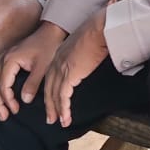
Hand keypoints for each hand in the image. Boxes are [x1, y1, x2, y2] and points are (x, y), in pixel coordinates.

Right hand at [0, 22, 66, 119]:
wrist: (50, 32)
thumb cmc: (48, 48)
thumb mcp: (43, 67)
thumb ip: (33, 83)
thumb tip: (24, 101)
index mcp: (10, 60)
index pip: (3, 85)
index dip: (7, 100)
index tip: (15, 110)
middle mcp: (2, 59)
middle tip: (3, 117)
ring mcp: (2, 57)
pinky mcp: (5, 58)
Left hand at [41, 10, 108, 127]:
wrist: (101, 28)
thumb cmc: (99, 32)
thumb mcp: (87, 44)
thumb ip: (84, 53)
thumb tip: (90, 56)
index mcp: (60, 54)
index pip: (51, 76)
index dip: (51, 90)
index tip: (53, 101)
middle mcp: (57, 61)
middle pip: (49, 87)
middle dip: (49, 104)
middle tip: (51, 118)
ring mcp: (62, 68)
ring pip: (54, 94)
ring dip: (56, 110)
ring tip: (59, 122)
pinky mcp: (69, 74)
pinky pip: (63, 96)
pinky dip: (64, 109)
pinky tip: (66, 118)